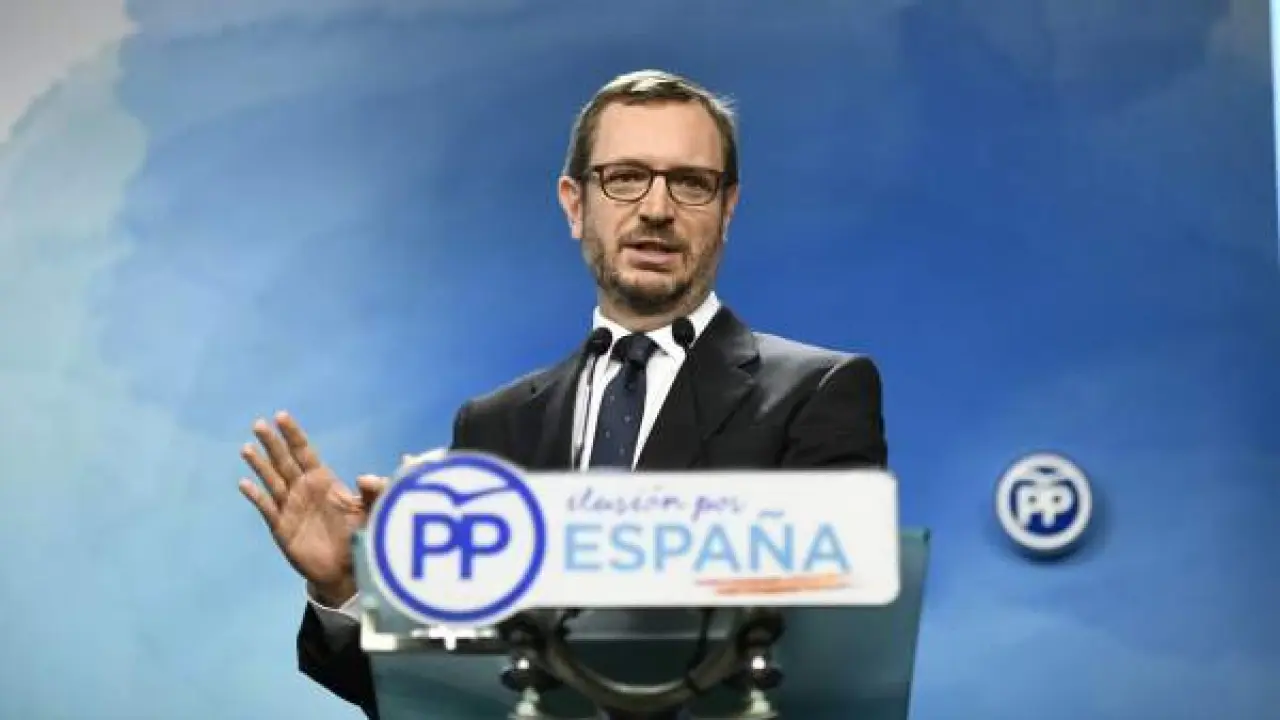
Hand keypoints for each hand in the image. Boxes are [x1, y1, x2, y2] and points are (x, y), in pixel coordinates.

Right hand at [238, 411, 385, 605]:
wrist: (346, 569)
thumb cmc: (359, 534)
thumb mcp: (371, 510)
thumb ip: (373, 491)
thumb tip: (364, 477)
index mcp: (322, 480)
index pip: (304, 451)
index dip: (293, 434)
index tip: (281, 415)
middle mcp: (302, 489)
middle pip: (284, 461)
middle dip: (272, 443)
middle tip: (258, 423)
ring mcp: (290, 507)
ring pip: (272, 481)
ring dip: (260, 465)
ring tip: (247, 448)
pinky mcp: (282, 527)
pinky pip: (267, 508)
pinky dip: (256, 496)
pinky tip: (244, 484)